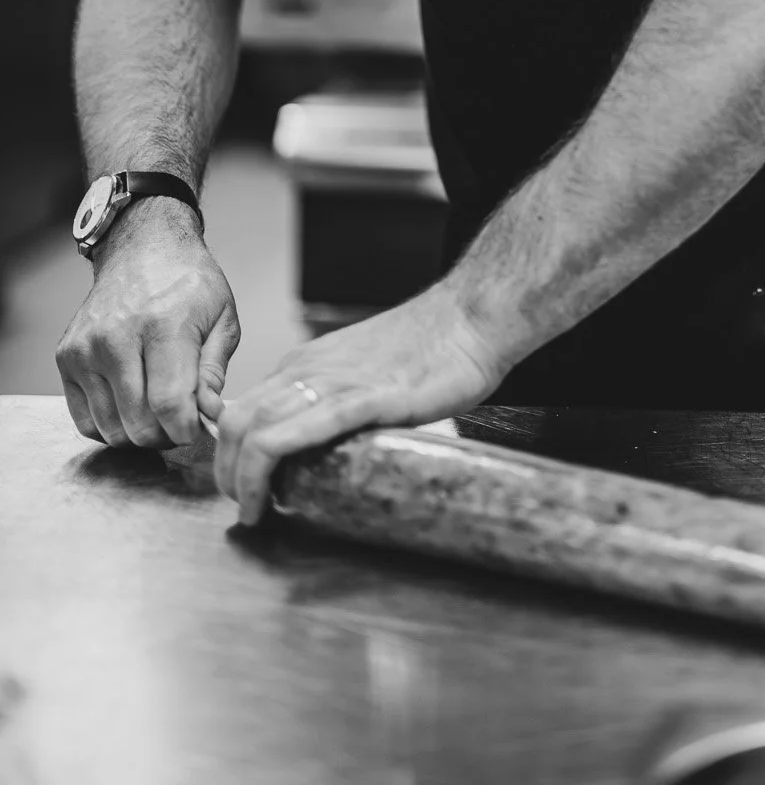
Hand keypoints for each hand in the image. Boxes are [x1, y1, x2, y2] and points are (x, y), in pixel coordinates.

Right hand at [56, 200, 238, 449]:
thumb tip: (207, 415)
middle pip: (139, 423)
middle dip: (166, 436)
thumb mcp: (222, 317)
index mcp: (163, 325)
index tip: (197, 430)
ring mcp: (86, 349)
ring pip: (111, 428)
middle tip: (181, 423)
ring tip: (158, 414)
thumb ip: (214, 371)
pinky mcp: (67, 358)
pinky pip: (85, 420)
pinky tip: (131, 408)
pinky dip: (110, 426)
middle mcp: (117, 338)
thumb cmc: (187, 283)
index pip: (170, 404)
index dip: (187, 431)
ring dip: (138, 435)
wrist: (143, 249)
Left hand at [213, 287, 501, 523]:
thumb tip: (324, 444)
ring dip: (241, 478)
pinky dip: (268, 469)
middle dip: (227, 472)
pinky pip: (300, 432)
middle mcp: (311, 369)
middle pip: (237, 421)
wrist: (471, 318)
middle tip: (241, 506)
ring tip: (250, 512)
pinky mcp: (366, 399)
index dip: (232, 452)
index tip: (242, 485)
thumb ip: (338, 399)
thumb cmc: (431, 348)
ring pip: (257, 428)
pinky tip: (268, 500)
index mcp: (309, 363)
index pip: (245, 408)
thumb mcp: (365, 371)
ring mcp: (336, 383)